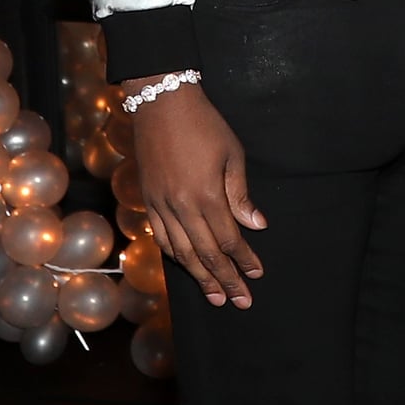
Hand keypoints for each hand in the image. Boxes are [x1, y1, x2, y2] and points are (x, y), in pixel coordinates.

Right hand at [125, 80, 266, 308]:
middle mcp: (181, 206)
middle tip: (239, 301)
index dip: (244, 259)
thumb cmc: (204, 124)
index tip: (256, 275)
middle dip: (225, 280)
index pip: (229, 239)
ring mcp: (161, 205)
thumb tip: (255, 225)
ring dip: (199, 276)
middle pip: (206, 253)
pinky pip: (161, 237)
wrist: (161, 103)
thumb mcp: (232, 154)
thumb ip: (240, 194)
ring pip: (181, 252)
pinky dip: (175, 256)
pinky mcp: (148, 199)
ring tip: (214, 296)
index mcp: (206, 196)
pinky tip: (186, 267)